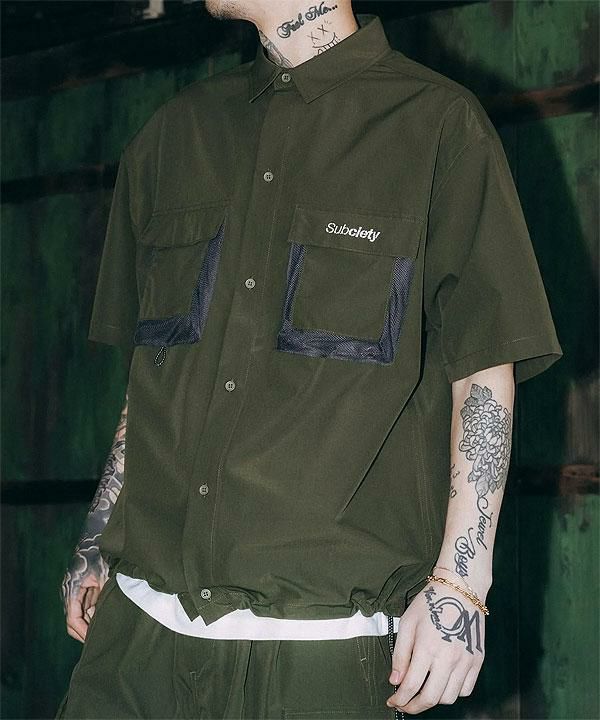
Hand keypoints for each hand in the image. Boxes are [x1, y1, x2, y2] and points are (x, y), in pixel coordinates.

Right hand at [61, 544, 108, 642]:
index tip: (94, 639)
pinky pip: (85, 607)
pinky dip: (93, 614)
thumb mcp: (105, 578)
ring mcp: (75, 591)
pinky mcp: (82, 589)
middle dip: (86, 631)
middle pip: (74, 621)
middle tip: (101, 640)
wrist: (98, 538)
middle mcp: (70, 593)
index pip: (73, 619)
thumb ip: (104, 598)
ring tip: (104, 630)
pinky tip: (104, 618)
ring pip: (80, 616)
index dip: (83, 632)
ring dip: (90, 623)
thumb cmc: (101, 556)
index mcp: (72, 590)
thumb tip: (105, 619)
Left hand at [386, 581, 484, 713]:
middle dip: (413, 706)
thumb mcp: (407, 622)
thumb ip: (400, 654)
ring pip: (449, 698)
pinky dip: (453, 692)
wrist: (460, 590)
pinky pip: (465, 690)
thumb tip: (395, 680)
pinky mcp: (477, 661)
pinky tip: (443, 683)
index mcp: (427, 647)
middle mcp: (448, 658)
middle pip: (430, 698)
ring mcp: (465, 661)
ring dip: (433, 700)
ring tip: (423, 691)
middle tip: (405, 704)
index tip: (393, 700)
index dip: (400, 699)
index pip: (411, 686)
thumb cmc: (432, 602)